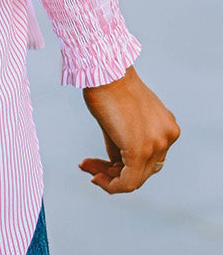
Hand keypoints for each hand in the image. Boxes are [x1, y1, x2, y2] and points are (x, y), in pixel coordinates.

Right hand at [79, 66, 179, 193]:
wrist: (104, 69)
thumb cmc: (107, 86)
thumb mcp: (121, 119)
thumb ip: (123, 142)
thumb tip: (115, 165)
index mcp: (166, 127)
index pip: (147, 158)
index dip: (122, 166)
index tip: (98, 163)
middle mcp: (168, 137)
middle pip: (142, 170)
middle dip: (114, 172)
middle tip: (88, 166)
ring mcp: (157, 144)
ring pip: (134, 178)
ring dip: (108, 178)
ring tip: (86, 168)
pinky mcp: (140, 151)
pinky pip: (128, 182)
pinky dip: (110, 184)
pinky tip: (93, 176)